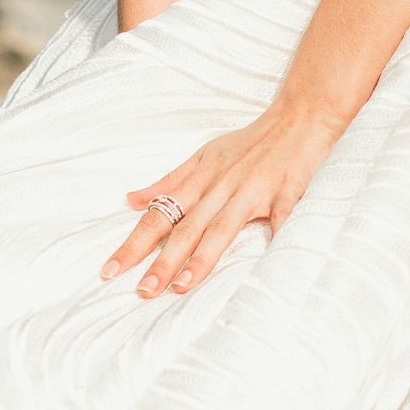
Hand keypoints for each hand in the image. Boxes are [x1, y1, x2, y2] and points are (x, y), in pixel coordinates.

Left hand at [102, 99, 347, 299]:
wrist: (297, 117)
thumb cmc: (249, 142)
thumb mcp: (203, 156)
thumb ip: (169, 182)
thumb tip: (131, 200)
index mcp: (200, 179)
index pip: (160, 214)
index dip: (135, 243)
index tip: (111, 270)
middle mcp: (221, 186)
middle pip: (187, 227)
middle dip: (162, 260)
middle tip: (142, 292)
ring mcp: (253, 191)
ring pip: (222, 227)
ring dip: (202, 257)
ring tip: (180, 287)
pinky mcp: (286, 193)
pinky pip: (281, 219)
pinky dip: (276, 239)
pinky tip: (269, 269)